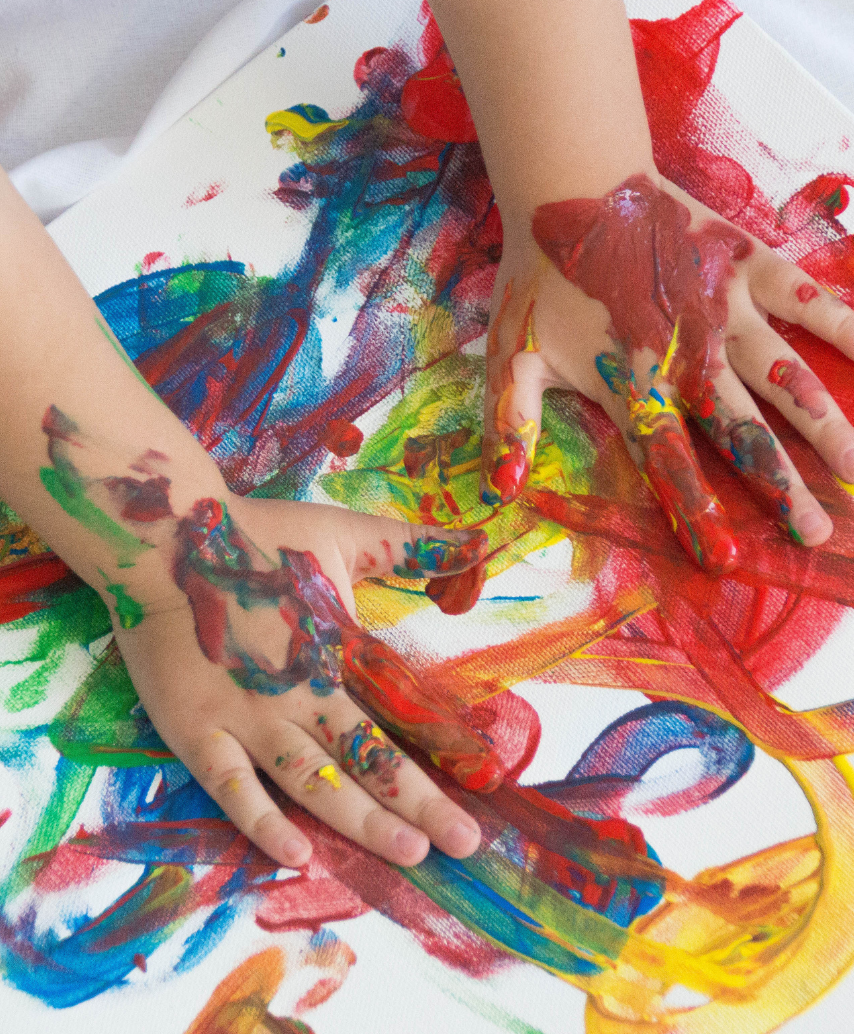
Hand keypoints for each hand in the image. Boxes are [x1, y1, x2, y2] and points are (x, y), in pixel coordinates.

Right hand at [41, 407, 495, 867]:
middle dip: (418, 806)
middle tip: (463, 844)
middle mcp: (298, 695)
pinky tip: (295, 854)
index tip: (479, 794)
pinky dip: (261, 822)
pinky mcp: (196, 730)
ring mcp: (246, 718)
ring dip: (361, 820)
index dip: (439, 757)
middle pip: (367, 760)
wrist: (161, 541)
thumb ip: (410, 544)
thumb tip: (478, 540)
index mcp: (335, 651)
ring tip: (407, 853)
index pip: (398, 716)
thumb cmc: (254, 537)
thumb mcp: (342, 531)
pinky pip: (231, 786)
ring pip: (312, 781)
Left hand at [482, 171, 853, 572]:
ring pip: (785, 378)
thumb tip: (500, 491)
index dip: (694, 511)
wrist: (572, 187)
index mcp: (630, 384)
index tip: (724, 560)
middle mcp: (685, 355)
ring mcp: (723, 309)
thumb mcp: (509, 358)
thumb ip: (510, 425)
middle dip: (780, 487)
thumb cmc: (540, 278)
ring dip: (828, 427)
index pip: (665, 461)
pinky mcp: (748, 264)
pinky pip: (810, 298)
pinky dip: (849, 327)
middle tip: (816, 534)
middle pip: (740, 432)